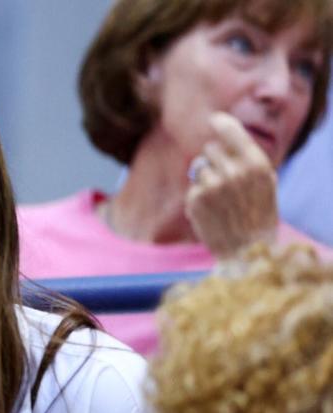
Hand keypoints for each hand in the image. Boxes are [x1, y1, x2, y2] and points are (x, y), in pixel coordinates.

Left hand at [186, 112, 279, 258]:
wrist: (247, 249)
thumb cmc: (258, 213)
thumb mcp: (264, 181)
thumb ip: (247, 158)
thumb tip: (223, 136)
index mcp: (256, 163)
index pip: (230, 131)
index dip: (220, 123)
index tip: (213, 119)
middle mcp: (234, 171)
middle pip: (210, 148)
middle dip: (214, 160)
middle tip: (225, 179)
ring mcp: (213, 185)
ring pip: (199, 167)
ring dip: (205, 179)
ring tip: (220, 198)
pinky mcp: (196, 200)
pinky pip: (193, 188)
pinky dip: (198, 198)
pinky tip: (211, 211)